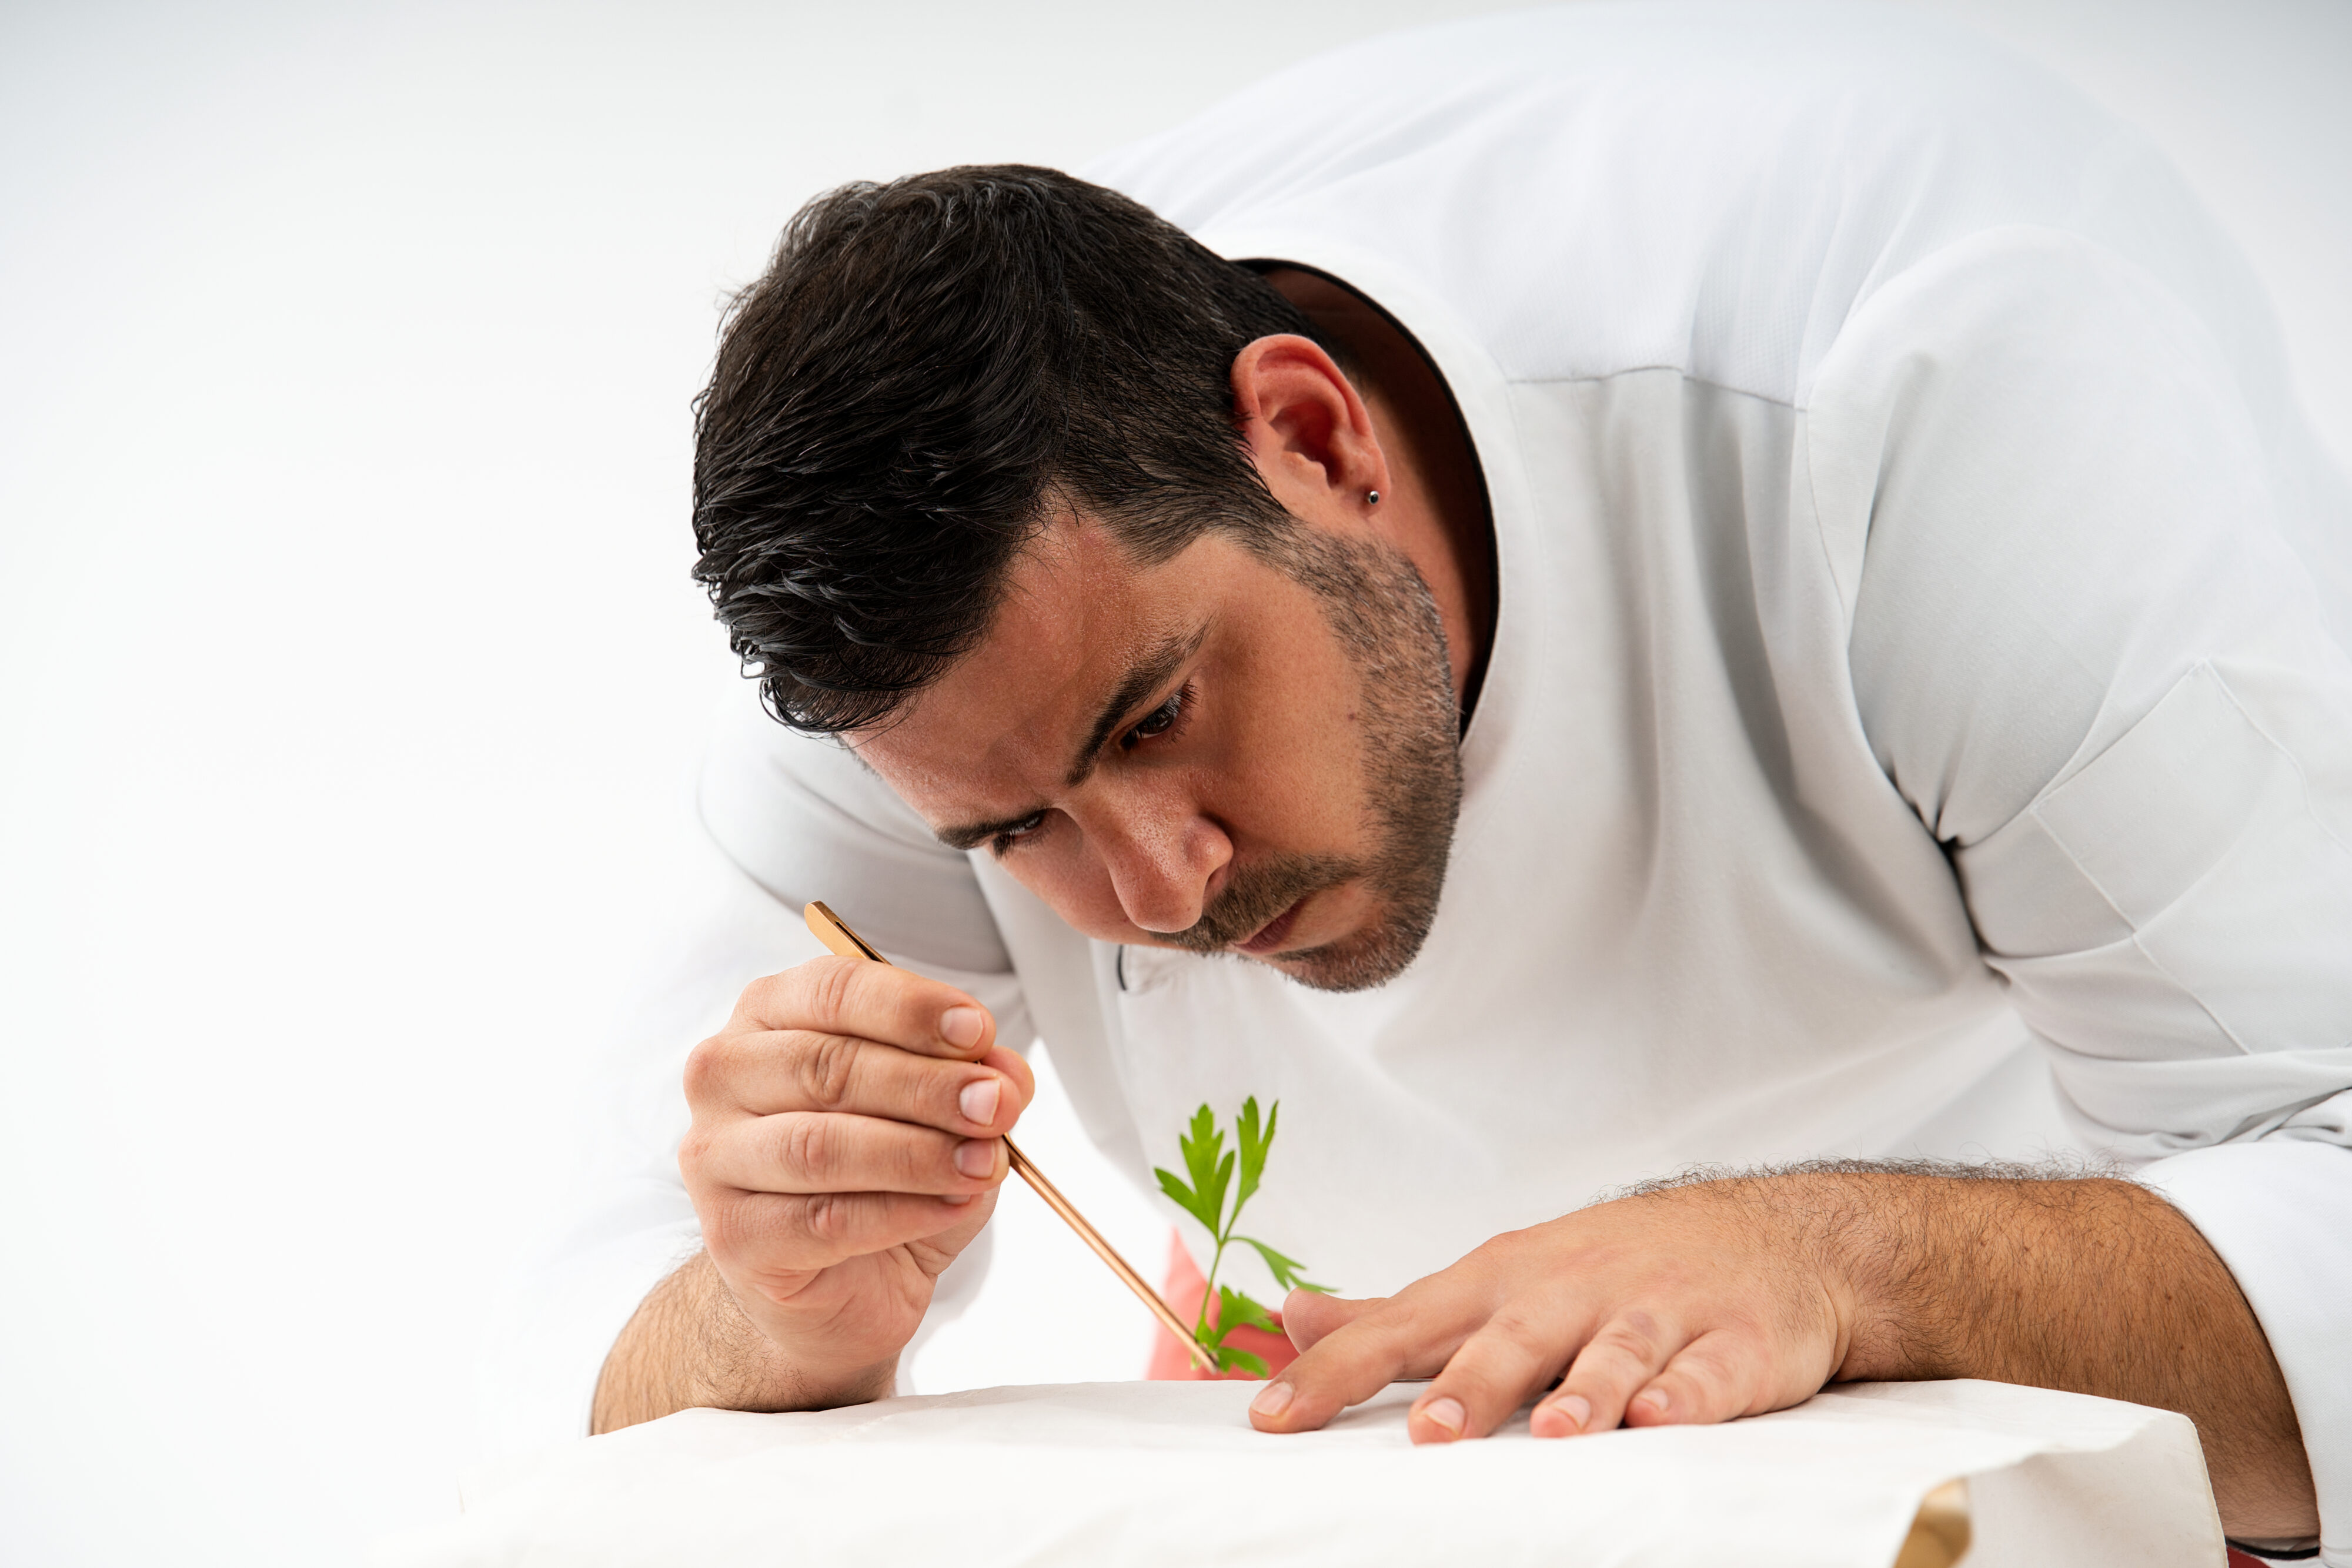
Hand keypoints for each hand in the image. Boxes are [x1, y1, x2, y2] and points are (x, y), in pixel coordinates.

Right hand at [677, 955, 1033, 1402]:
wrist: (834, 1283)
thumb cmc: (876, 1176)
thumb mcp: (941, 1114)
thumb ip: (972, 1080)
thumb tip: (1005, 1071)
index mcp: (770, 1014)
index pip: (833, 990)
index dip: (911, 1009)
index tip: (979, 1032)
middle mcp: (727, 1075)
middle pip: (827, 1066)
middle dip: (927, 1085)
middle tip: (996, 1105)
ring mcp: (715, 1157)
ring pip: (821, 1146)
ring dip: (918, 1154)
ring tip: (984, 1164)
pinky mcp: (731, 1235)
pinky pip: (823, 1220)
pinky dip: (901, 1214)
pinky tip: (951, 1208)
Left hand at [1247, 1180, 1856, 1441]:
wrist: (1762, 1234)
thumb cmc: (1601, 1268)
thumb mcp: (1492, 1282)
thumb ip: (1393, 1314)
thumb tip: (1292, 1317)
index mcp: (1499, 1285)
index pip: (1403, 1329)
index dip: (1337, 1371)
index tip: (1273, 1415)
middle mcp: (1569, 1293)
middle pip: (1511, 1339)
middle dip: (1470, 1386)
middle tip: (1429, 1434)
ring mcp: (1656, 1315)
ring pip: (1614, 1353)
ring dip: (1585, 1392)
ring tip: (1555, 1432)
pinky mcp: (1735, 1345)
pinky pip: (1710, 1374)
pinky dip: (1687, 1394)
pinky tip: (1661, 1417)